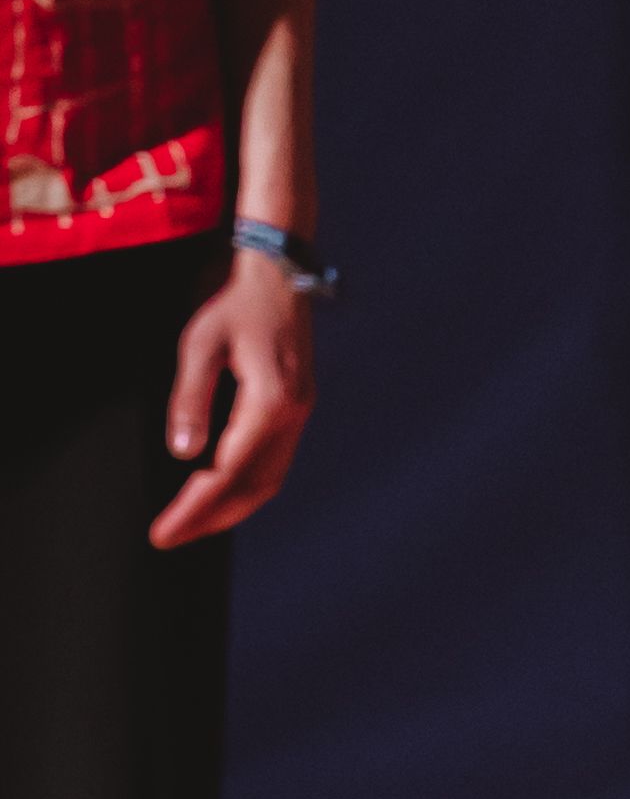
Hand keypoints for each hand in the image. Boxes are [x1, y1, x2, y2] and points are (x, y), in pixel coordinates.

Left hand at [152, 251, 312, 545]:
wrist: (275, 262)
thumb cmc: (231, 296)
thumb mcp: (199, 343)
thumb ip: (190, 399)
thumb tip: (185, 454)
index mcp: (270, 401)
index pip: (227, 472)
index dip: (193, 509)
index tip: (161, 534)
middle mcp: (293, 411)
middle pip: (254, 485)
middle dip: (211, 517)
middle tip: (170, 537)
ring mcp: (300, 407)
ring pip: (270, 476)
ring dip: (232, 506)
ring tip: (194, 522)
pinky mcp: (297, 400)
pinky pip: (276, 458)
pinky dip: (249, 484)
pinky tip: (225, 486)